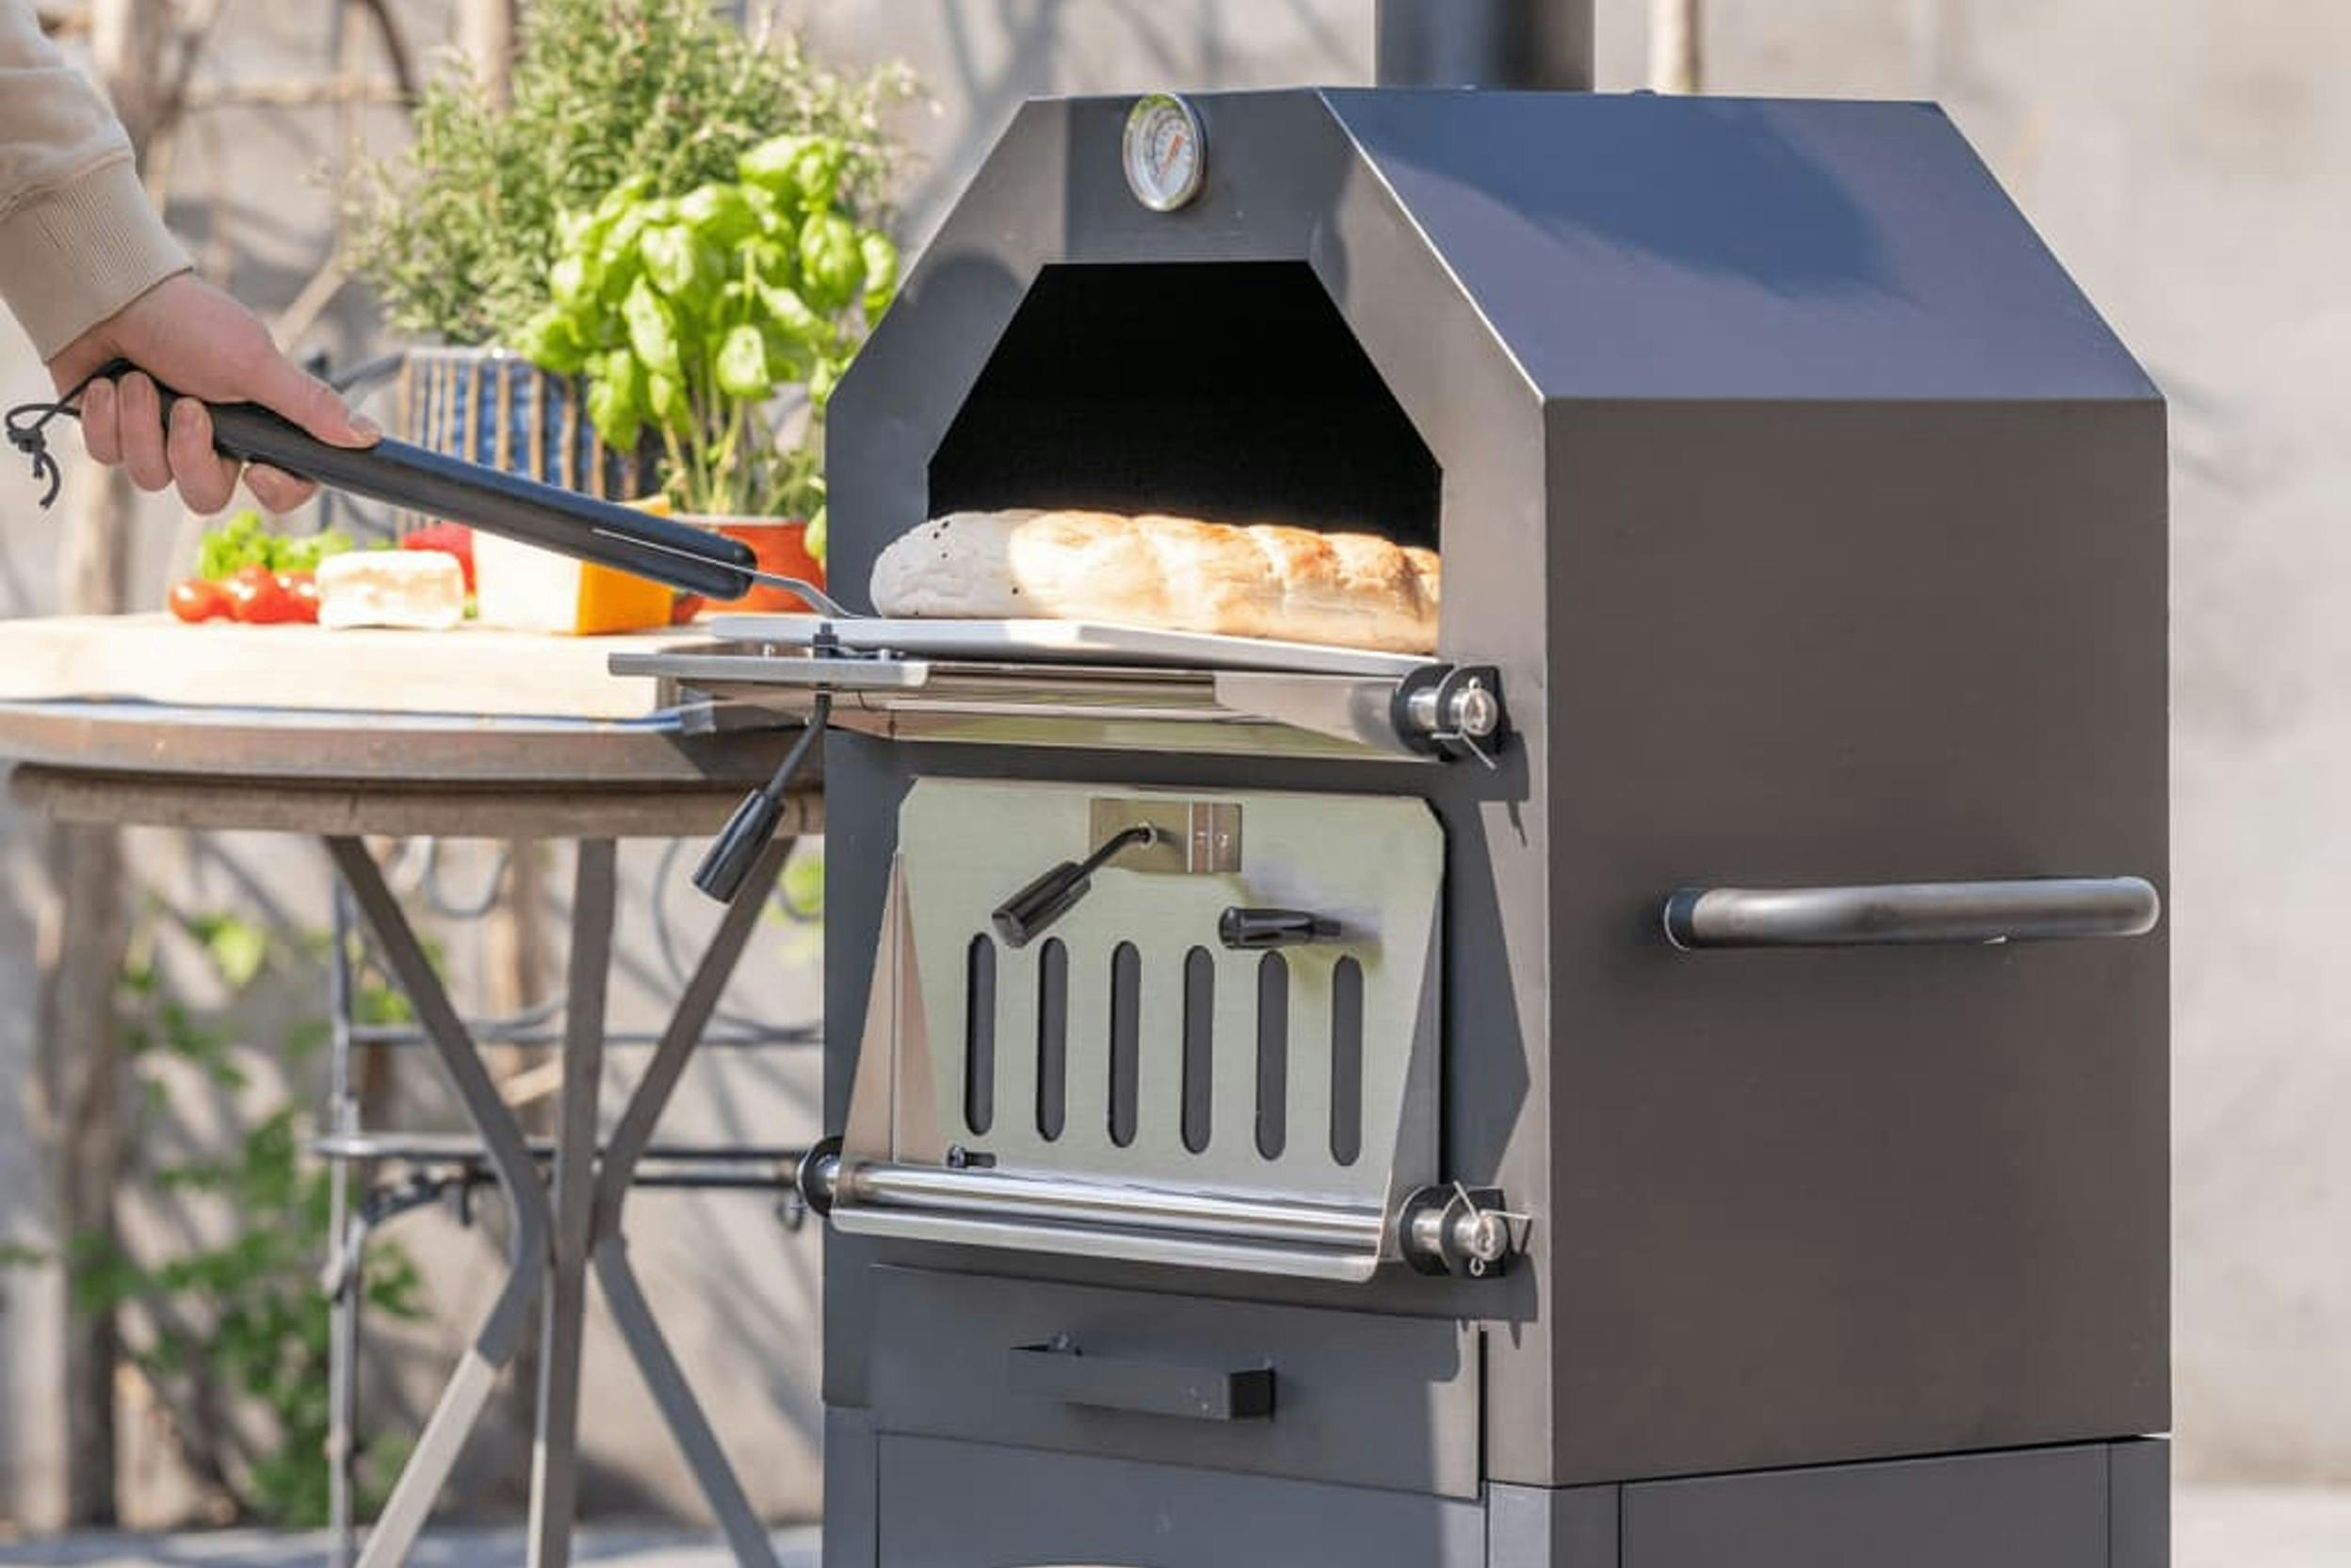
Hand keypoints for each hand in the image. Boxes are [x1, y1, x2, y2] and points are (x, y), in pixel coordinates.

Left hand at [45, 273, 379, 514]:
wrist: (109, 294)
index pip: (284, 488)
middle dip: (188, 452)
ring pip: (152, 478)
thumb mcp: (256, 363)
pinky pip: (108, 456)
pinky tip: (108, 385)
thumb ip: (310, 405)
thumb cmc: (189, 322)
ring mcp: (158, 441)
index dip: (275, 492)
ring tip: (135, 379)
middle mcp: (211, 442)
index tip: (258, 470)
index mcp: (255, 428)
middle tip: (184, 405)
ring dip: (140, 425)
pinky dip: (105, 419)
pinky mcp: (112, 434)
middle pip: (206, 496)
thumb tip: (369, 437)